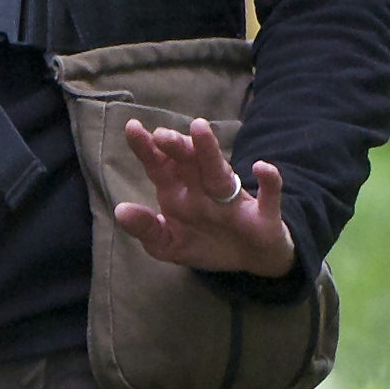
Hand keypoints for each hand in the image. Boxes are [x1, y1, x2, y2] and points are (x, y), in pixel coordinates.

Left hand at [112, 118, 296, 277]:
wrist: (249, 260)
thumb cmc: (205, 244)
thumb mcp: (168, 244)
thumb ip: (146, 229)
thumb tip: (120, 211)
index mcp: (179, 192)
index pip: (160, 166)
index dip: (146, 149)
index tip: (132, 128)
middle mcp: (203, 188)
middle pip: (188, 162)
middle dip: (176, 147)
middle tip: (162, 135)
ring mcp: (232, 198)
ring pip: (220, 171)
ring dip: (210, 151)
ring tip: (199, 128)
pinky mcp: (262, 213)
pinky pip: (269, 194)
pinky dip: (269, 182)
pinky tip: (261, 168)